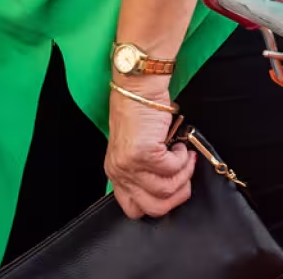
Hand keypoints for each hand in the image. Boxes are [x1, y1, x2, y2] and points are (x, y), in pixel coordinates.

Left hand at [105, 82, 195, 218]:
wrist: (139, 91)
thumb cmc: (141, 118)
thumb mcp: (137, 152)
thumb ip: (145, 174)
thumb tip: (170, 192)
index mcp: (116, 174)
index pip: (133, 209)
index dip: (159, 204)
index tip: (173, 189)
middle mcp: (119, 172)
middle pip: (154, 208)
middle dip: (178, 195)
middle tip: (184, 176)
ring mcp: (130, 164)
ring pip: (167, 190)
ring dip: (184, 173)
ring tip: (183, 156)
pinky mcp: (143, 153)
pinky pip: (174, 169)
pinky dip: (183, 158)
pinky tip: (179, 146)